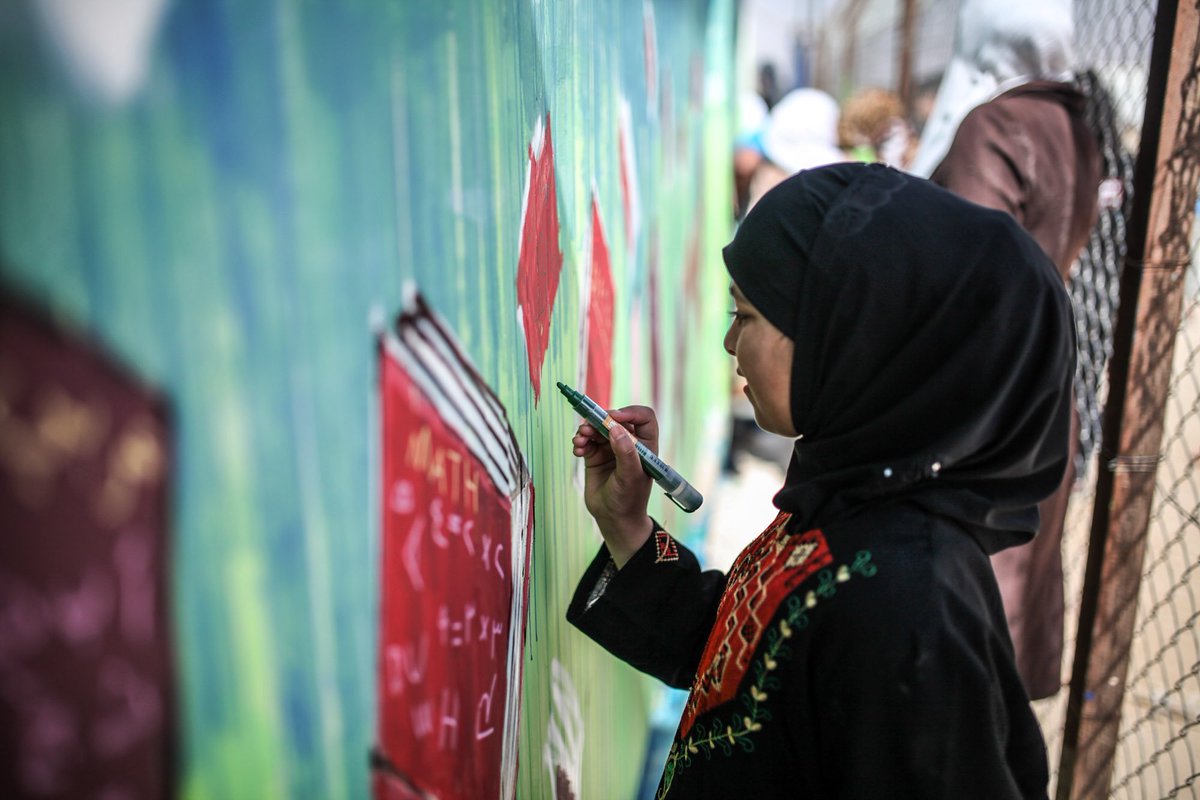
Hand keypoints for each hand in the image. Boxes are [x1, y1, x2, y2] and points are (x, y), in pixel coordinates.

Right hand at [570, 405, 657, 566]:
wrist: (612, 519)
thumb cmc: (628, 499)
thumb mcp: (630, 477)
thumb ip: (625, 452)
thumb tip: (615, 427)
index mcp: (645, 446)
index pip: (644, 418)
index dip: (631, 412)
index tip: (614, 417)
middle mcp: (629, 444)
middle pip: (616, 419)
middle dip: (600, 419)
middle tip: (587, 425)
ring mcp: (611, 449)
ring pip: (598, 428)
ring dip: (587, 430)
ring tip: (579, 439)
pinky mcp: (595, 456)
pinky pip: (586, 441)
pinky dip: (580, 441)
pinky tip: (578, 450)